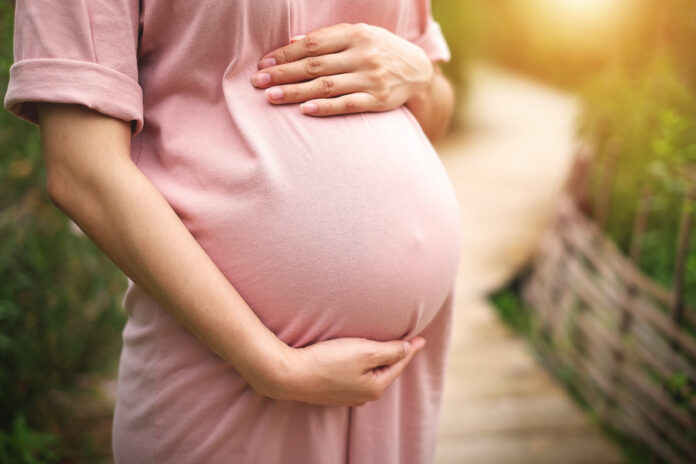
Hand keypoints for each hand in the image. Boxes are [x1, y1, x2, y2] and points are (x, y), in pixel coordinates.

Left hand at [250, 23, 433, 116]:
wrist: (418, 71)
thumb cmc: (380, 51)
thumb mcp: (359, 35)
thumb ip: (328, 38)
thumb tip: (292, 43)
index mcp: (355, 34)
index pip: (313, 44)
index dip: (285, 54)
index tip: (263, 64)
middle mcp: (363, 55)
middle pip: (315, 65)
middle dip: (283, 73)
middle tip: (257, 82)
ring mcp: (371, 78)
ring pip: (326, 86)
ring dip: (296, 92)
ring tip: (271, 97)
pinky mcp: (378, 100)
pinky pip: (348, 104)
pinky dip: (326, 107)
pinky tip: (306, 110)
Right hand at [253, 336, 426, 406]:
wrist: (289, 375)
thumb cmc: (327, 361)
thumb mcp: (364, 352)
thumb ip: (389, 351)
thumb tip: (407, 349)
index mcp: (375, 386)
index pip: (399, 363)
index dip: (410, 348)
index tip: (421, 337)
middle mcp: (363, 395)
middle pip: (385, 370)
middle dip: (396, 356)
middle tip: (407, 342)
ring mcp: (347, 395)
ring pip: (370, 374)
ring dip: (378, 361)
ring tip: (386, 349)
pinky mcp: (332, 391)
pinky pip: (356, 376)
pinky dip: (362, 365)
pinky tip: (359, 360)